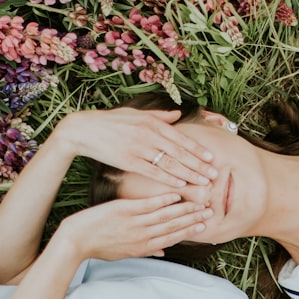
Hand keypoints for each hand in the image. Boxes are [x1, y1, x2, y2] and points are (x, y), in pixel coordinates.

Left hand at [56, 193, 210, 260]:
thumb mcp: (123, 254)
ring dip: (184, 210)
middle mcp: (142, 237)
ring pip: (165, 217)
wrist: (75, 242)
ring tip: (199, 203)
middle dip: (193, 220)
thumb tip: (162, 254)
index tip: (204, 225)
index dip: (190, 231)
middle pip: (173, 227)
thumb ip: (145, 251)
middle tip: (210, 212)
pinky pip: (147, 205)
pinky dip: (162, 200)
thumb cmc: (98, 247)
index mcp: (143, 248)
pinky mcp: (123, 211)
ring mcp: (134, 224)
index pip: (171, 238)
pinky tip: (175, 195)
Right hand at [57, 109, 215, 186]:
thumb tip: (178, 114)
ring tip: (203, 183)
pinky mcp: (128, 161)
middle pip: (179, 152)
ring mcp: (139, 148)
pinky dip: (167, 178)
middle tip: (214, 174)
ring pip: (169, 163)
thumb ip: (159, 116)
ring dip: (188, 174)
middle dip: (199, 164)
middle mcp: (149, 134)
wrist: (84, 129)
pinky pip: (152, 172)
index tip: (212, 158)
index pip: (180, 138)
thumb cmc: (111, 122)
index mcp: (152, 122)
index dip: (197, 149)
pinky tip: (180, 185)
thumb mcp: (136, 114)